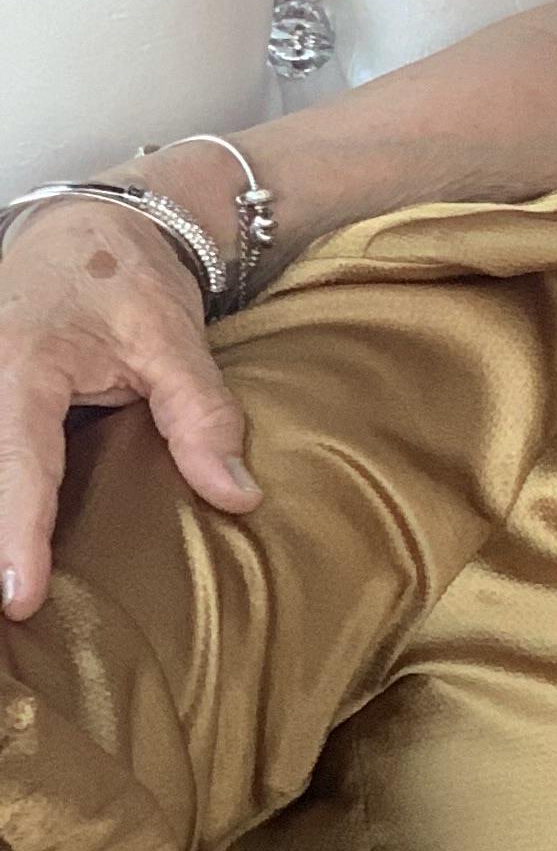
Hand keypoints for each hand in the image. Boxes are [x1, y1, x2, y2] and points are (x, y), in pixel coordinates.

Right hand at [0, 200, 256, 619]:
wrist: (86, 227)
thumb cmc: (127, 277)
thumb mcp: (174, 337)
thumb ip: (202, 416)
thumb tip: (238, 497)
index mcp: (21, 367)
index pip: (20, 465)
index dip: (18, 535)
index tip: (19, 599)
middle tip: (5, 623)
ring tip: (6, 598)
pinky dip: (2, 501)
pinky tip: (11, 553)